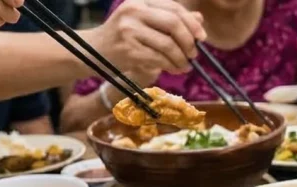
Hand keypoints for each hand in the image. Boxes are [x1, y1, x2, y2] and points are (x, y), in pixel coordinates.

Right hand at [88, 0, 206, 79]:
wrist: (94, 51)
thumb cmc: (125, 37)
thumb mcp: (147, 23)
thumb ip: (171, 19)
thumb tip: (199, 19)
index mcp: (141, 1)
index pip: (174, 8)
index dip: (192, 23)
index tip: (202, 37)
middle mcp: (134, 11)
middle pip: (173, 24)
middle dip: (189, 41)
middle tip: (194, 54)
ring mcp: (130, 30)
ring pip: (168, 44)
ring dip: (181, 58)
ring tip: (185, 65)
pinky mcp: (129, 50)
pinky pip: (159, 59)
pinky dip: (171, 66)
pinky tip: (174, 69)